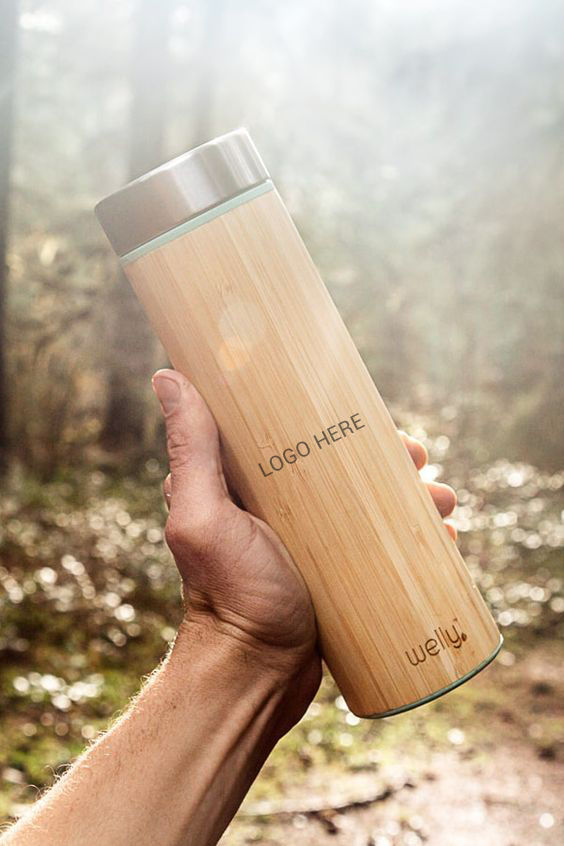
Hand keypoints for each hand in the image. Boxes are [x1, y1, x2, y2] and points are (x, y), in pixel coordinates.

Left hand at [152, 369, 456, 721]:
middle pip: (346, 467)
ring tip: (445, 504)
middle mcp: (282, 508)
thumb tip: (168, 376)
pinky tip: (444, 539)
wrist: (252, 675)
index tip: (376, 415)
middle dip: (390, 459)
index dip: (340, 417)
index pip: (299, 433)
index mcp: (250, 484)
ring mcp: (314, 543)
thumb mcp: (203, 518)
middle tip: (421, 462)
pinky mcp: (338, 575)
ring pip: (372, 505)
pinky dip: (414, 539)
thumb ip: (191, 453)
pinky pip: (382, 546)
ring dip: (413, 497)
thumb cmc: (226, 595)